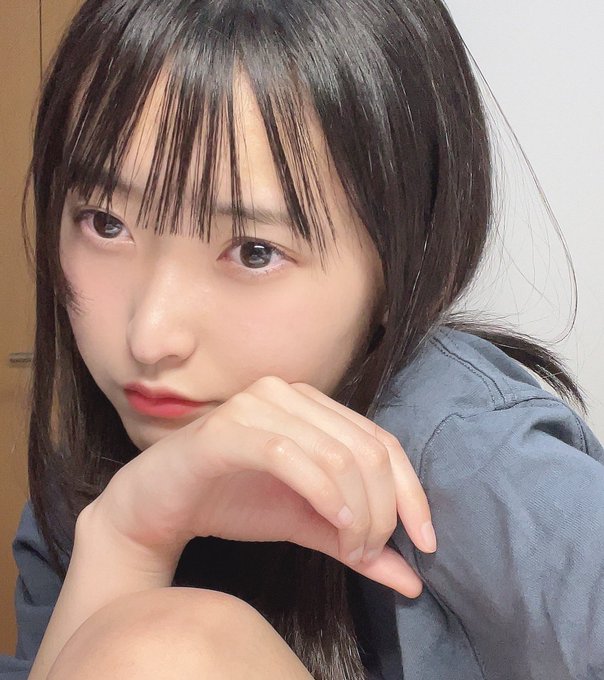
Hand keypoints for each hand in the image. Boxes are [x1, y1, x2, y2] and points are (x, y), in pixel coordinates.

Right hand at [89, 376, 434, 596]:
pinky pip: (288, 455)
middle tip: (373, 553)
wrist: (156, 504)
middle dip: (384, 509)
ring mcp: (255, 405)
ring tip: (354, 548)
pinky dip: (323, 495)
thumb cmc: (231, 501)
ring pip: (335, 453)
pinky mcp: (225, 429)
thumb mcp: (307, 522)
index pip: (383, 442)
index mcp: (312, 406)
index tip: (425, 543)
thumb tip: (411, 578)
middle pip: (367, 449)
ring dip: (358, 509)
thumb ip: (356, 542)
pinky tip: (335, 525)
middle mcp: (289, 394)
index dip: (412, 492)